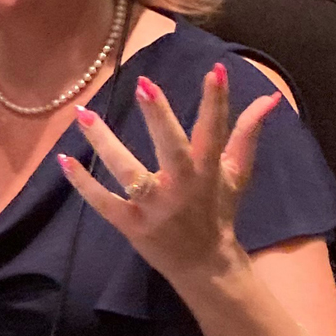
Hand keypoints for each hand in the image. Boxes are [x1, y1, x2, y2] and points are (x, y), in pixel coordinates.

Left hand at [59, 62, 281, 282]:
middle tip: (142, 84)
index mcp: (209, 171)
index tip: (214, 69)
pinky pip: (104, 203)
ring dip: (105, 144)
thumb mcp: (237, 173)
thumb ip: (248, 133)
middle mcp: (183, 188)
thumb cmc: (218, 210)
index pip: (214, 130)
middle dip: (160, 118)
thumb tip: (270, 97)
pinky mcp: (132, 226)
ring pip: (130, 174)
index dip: (217, 101)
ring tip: (84, 113)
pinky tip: (65, 160)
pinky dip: (84, 184)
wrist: (203, 265)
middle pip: (172, 149)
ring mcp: (156, 209)